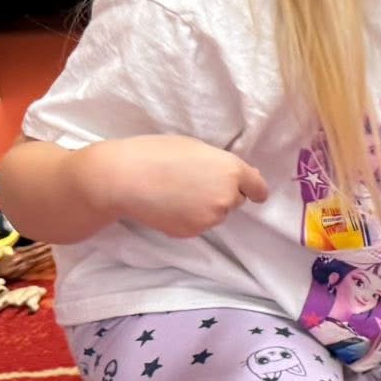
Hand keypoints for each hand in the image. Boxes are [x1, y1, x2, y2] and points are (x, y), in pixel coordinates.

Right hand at [94, 135, 266, 237]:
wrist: (123, 178)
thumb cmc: (155, 153)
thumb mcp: (196, 148)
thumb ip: (223, 164)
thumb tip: (246, 178)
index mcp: (231, 170)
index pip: (258, 187)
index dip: (253, 188)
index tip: (253, 192)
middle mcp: (227, 196)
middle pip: (235, 200)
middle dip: (222, 193)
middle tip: (193, 183)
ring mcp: (210, 217)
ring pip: (216, 214)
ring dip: (205, 207)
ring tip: (176, 193)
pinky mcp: (193, 232)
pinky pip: (198, 225)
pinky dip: (189, 218)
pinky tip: (169, 205)